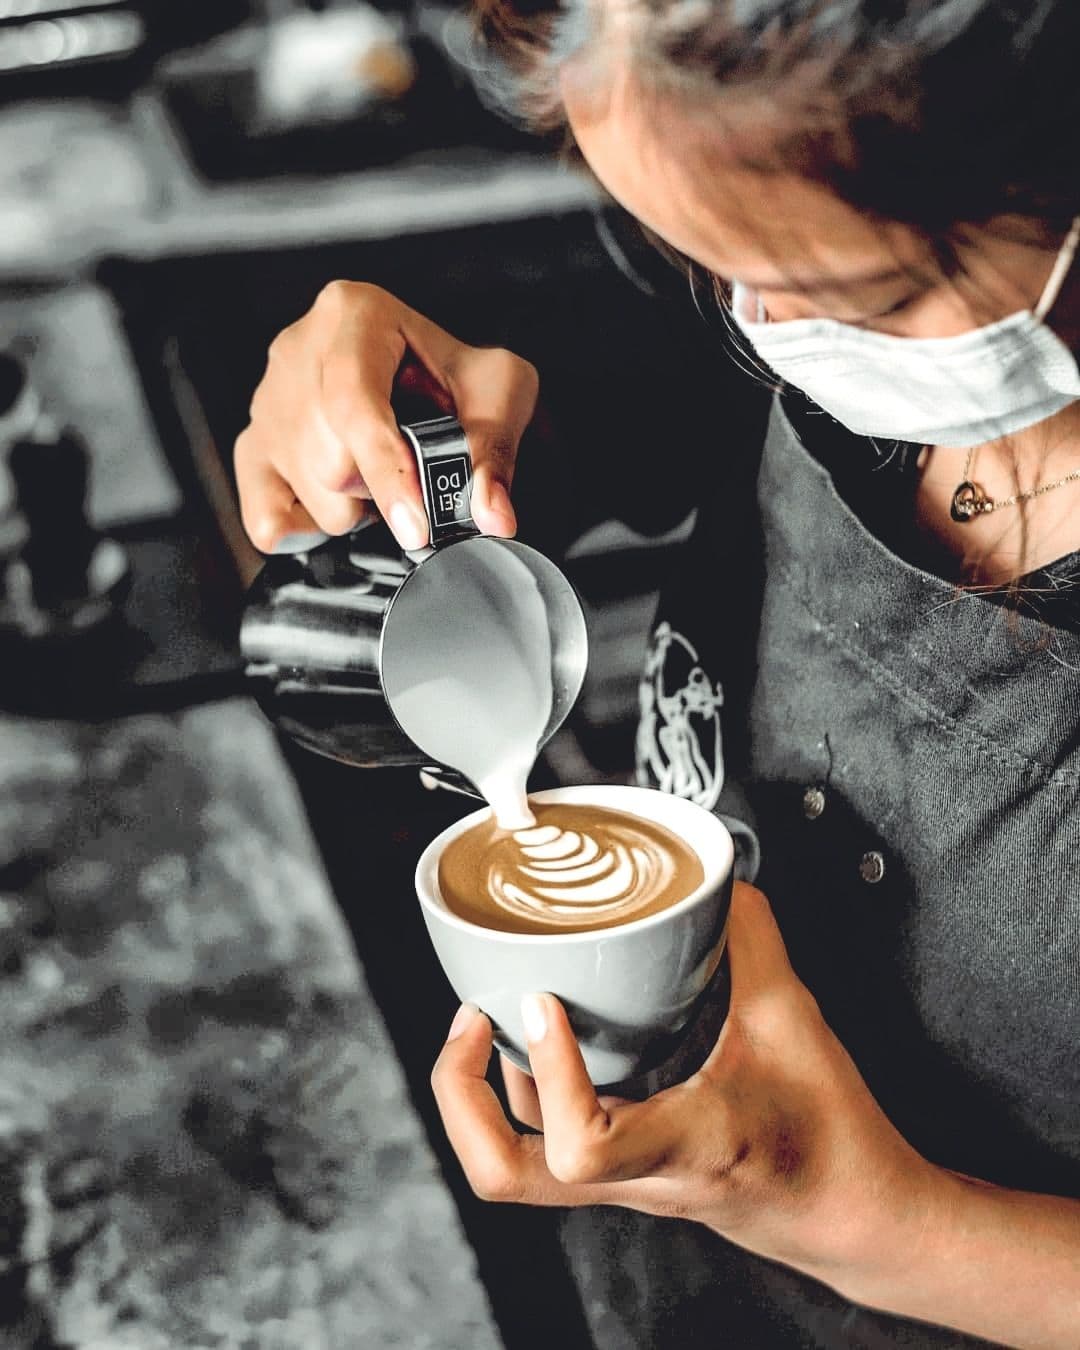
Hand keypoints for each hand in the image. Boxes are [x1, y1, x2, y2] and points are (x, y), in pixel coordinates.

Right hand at [234, 282, 538, 552]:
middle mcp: (298, 351)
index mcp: (354, 315)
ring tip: (380, 469)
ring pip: (308, 492)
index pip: (354, 403)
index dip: (387, 473)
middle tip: (413, 464)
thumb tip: (491, 513)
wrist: (430, 371)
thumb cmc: (457, 374)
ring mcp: (268, 401)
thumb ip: (494, 450)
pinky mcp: (252, 445)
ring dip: (358, 505)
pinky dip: (306, 529)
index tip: (416, 526)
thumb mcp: (499, 390)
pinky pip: (265, 519)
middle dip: (383, 486)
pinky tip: (340, 503)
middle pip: (330, 459)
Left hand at [431, 882, 942, 1301]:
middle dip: (461, 1098)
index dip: (549, 1071)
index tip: (542, 1001)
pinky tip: (544, 1040)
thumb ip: (755, 945)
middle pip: (507, 1176)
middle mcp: (641, 1177)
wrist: (856, 1217)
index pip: (582, 1145)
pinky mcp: (628, 1175)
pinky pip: (548, 1145)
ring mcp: (626, 1183)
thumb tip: (722, 887)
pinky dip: (527, 1091)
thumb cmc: (834, 1139)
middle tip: (471, 1020)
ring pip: (517, 1167)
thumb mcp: (799, 1024)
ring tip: (487, 1018)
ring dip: (481, 1092)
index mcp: (687, 1146)